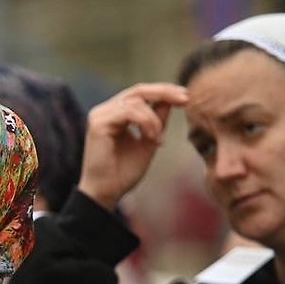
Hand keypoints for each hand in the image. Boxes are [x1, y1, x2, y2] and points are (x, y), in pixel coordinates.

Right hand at [78, 82, 188, 209]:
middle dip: (165, 92)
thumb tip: (170, 100)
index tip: (186, 98)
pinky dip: (146, 123)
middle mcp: (105, 111)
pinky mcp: (98, 124)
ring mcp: (100, 116)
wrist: (107, 193)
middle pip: (139, 90)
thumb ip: (156, 121)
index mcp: (114, 114)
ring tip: (158, 139)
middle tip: (185, 99)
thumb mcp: (148, 141)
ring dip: (154, 119)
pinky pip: (129, 112)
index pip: (141, 93)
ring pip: (136, 101)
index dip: (164, 92)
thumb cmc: (123, 172)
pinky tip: (152, 139)